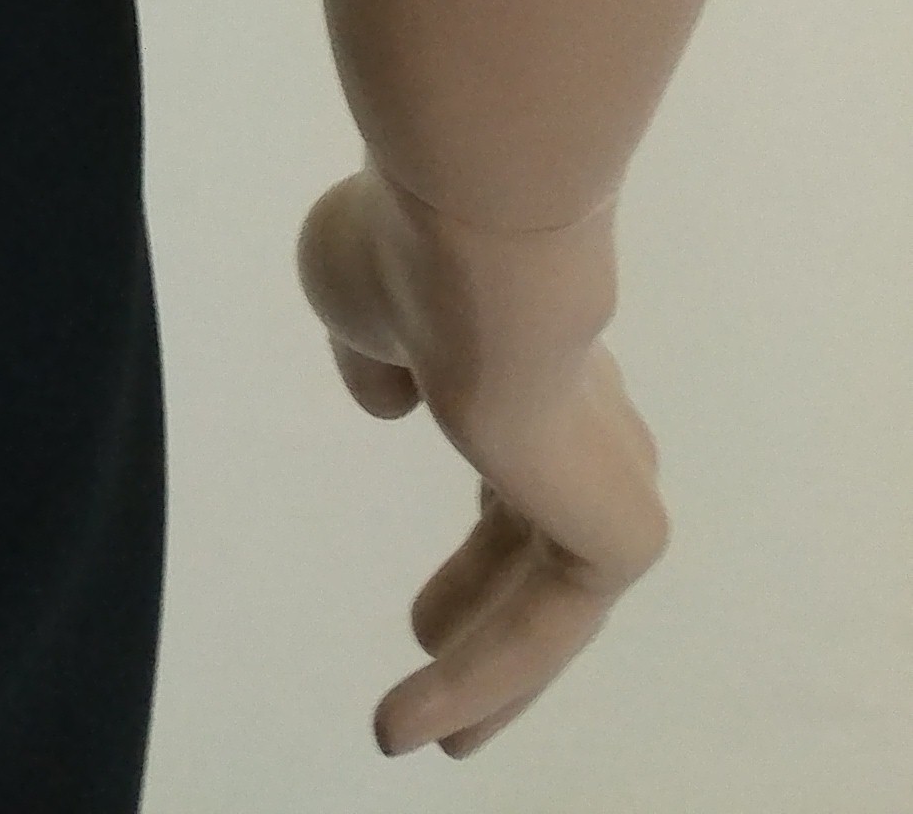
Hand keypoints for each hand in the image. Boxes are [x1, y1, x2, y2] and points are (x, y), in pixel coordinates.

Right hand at [296, 167, 668, 757]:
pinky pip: (540, 628)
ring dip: (479, 675)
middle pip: (539, 547)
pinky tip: (412, 723)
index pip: (512, 465)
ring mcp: (608, 481)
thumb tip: (393, 393)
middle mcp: (585, 421)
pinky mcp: (618, 537)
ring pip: (546, 606)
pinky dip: (478, 679)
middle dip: (488, 613)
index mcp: (527, 357)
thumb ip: (372, 354)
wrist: (479, 234)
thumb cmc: (407, 248)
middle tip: (432, 660)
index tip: (419, 595)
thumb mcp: (353, 295)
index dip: (469, 537)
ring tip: (413, 736)